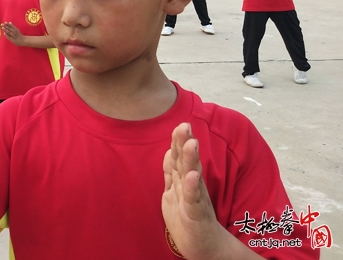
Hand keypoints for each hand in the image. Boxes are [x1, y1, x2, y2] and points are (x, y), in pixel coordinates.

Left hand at [0, 22, 25, 45]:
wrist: (23, 40)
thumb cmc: (19, 35)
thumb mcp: (17, 29)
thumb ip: (13, 26)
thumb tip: (9, 22)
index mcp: (16, 29)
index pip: (11, 26)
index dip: (8, 24)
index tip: (5, 22)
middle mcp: (15, 32)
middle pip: (9, 29)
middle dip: (5, 26)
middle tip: (2, 24)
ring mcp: (13, 36)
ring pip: (9, 32)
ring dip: (6, 30)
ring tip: (2, 27)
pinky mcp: (12, 39)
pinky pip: (9, 37)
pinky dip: (7, 35)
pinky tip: (4, 33)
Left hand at [162, 123, 226, 259]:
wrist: (203, 246)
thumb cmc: (189, 218)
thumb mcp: (176, 192)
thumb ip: (172, 173)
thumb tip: (168, 151)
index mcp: (185, 181)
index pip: (179, 158)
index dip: (178, 142)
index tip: (180, 123)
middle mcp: (192, 186)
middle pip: (187, 162)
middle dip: (185, 143)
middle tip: (185, 125)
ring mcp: (195, 199)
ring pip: (192, 176)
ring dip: (191, 159)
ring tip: (191, 142)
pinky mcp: (196, 214)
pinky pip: (193, 199)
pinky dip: (192, 187)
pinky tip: (191, 176)